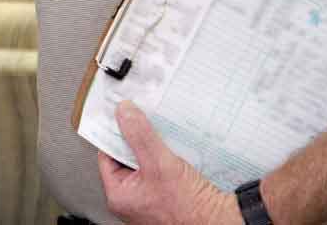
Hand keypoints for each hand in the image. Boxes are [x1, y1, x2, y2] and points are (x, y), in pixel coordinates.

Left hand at [96, 101, 237, 223]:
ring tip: (161, 136)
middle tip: (144, 122)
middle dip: (137, 140)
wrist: (219, 221)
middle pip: (126, 158)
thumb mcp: (160, 163)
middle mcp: (131, 199)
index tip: (123, 116)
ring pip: (145, 162)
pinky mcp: (167, 196)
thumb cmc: (189, 209)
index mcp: (119, 195)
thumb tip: (124, 112)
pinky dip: (166, 158)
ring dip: (154, 148)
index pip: (107, 155)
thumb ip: (139, 136)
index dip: (115, 134)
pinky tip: (174, 150)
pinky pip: (160, 170)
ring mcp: (149, 198)